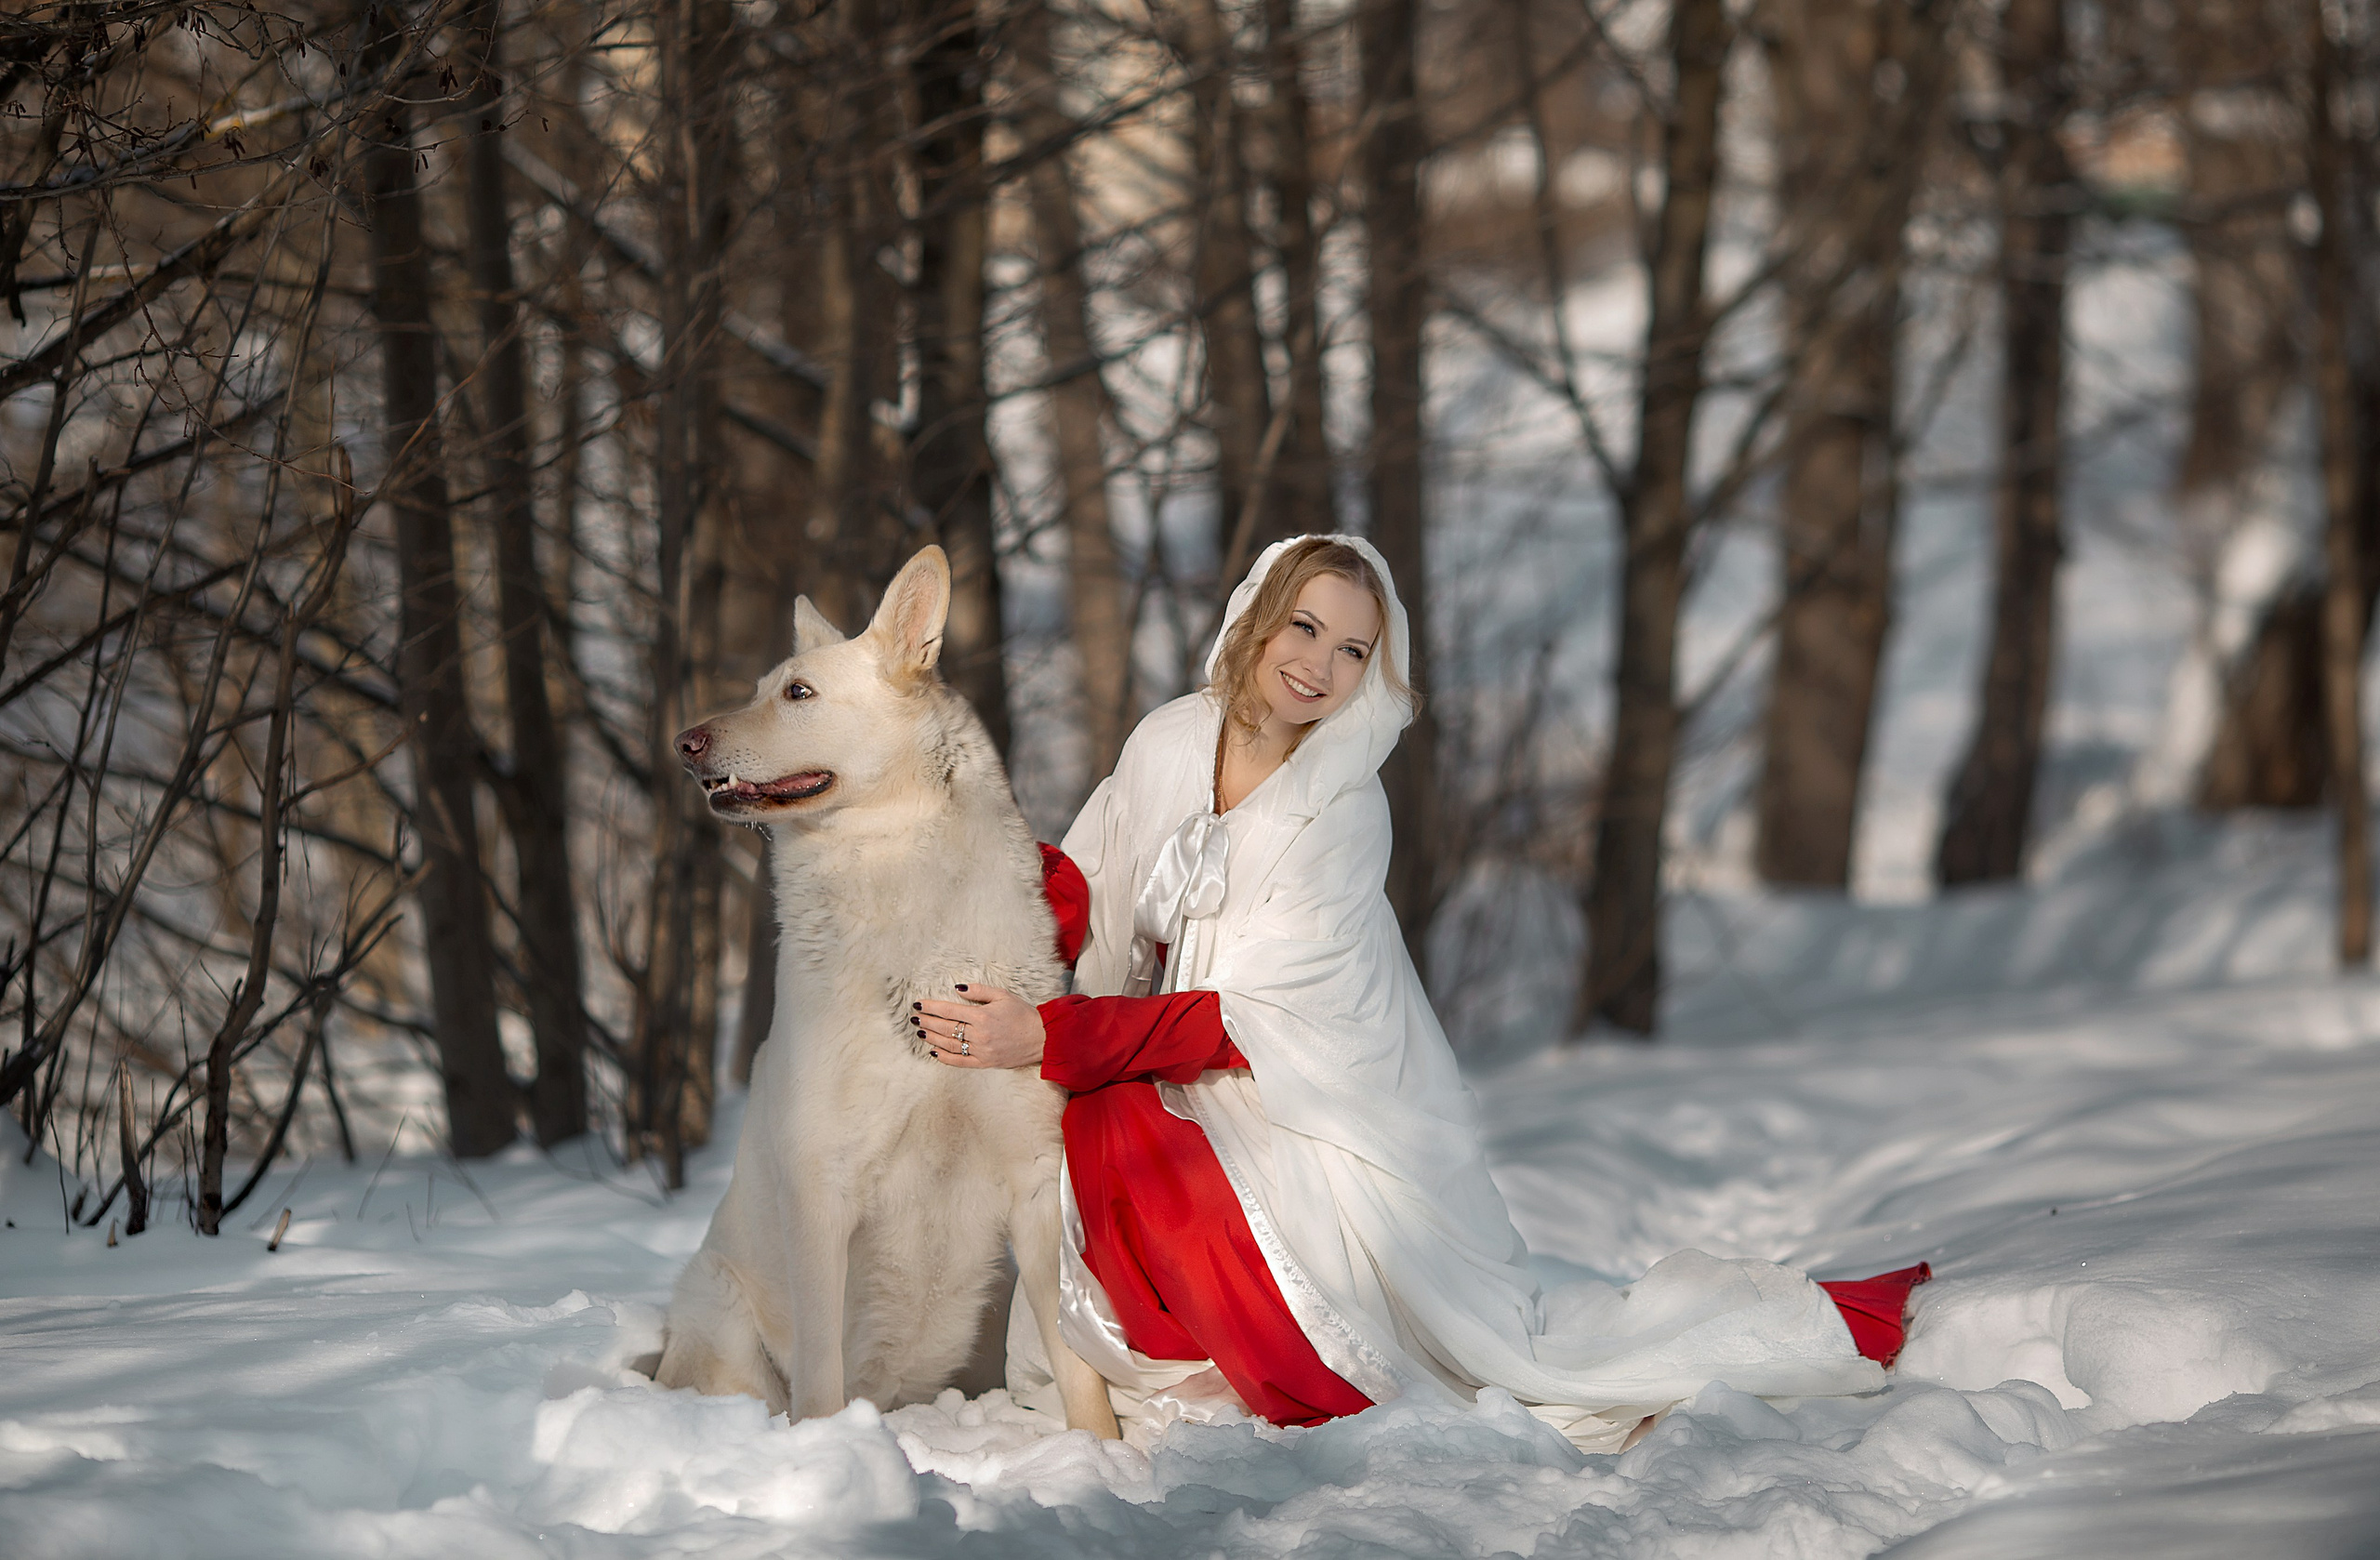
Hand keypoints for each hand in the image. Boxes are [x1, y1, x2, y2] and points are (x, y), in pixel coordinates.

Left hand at [914, 984, 1043, 1069]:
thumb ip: (979, 991)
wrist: (1041, 1038)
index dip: (931, 1007)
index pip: (949, 1010)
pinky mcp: (984, 1062)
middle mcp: (979, 1034)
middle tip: (915, 1017)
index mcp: (982, 1015)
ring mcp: (981, 1050)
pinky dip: (945, 1058)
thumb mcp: (1003, 995)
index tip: (918, 1004)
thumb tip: (957, 988)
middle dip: (928, 1021)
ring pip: (949, 1045)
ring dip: (932, 1038)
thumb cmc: (1023, 1015)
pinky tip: (934, 1052)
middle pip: (946, 1027)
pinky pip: (960, 1062)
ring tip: (921, 1032)